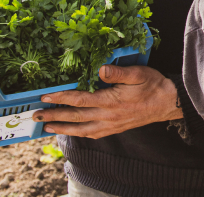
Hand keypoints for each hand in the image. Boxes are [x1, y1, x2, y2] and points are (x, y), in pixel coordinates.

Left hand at [34, 65, 183, 138]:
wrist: (168, 102)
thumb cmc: (153, 84)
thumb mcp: (138, 72)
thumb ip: (118, 72)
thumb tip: (99, 69)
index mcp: (110, 101)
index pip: (79, 100)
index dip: (61, 97)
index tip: (45, 96)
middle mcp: (107, 116)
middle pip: (75, 117)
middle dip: (53, 115)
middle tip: (35, 116)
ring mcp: (111, 125)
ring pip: (81, 129)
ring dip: (62, 128)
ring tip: (46, 127)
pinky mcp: (115, 129)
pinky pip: (92, 134)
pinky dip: (79, 134)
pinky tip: (72, 132)